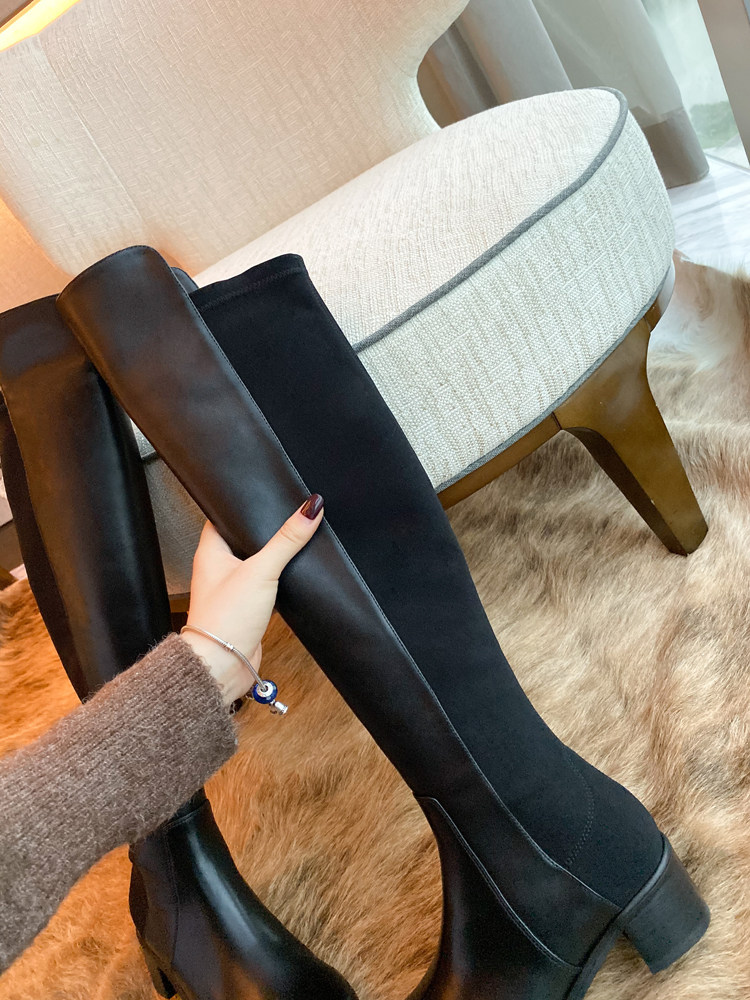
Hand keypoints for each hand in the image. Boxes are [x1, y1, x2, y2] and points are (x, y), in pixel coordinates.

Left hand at [182, 494, 323, 705]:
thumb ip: (287, 540)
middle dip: (262, 527)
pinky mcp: (246, 607)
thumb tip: (310, 508)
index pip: (222, 514)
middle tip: (286, 511)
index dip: (241, 502)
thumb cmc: (226, 618)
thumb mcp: (261, 570)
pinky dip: (277, 577)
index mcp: (210, 551)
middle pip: (241, 537)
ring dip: (271, 554)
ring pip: (254, 561)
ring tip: (293, 538)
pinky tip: (291, 573)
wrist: (222, 666)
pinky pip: (263, 584)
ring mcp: (231, 588)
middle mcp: (217, 567)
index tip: (262, 491)